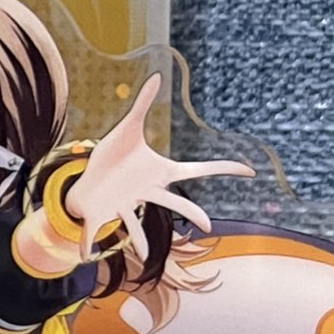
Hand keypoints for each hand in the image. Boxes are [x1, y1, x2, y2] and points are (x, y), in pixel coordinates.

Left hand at [69, 74, 254, 258]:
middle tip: (208, 226)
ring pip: (135, 225)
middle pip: (173, 204)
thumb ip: (142, 105)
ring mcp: (126, 206)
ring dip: (138, 241)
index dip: (222, 170)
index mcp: (159, 174)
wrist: (87, 179)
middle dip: (189, 213)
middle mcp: (147, 193)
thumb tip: (156, 76)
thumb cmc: (111, 158)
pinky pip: (96, 230)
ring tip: (144, 257)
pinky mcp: (103, 214)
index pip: (196, 171)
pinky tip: (84, 254)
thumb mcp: (127, 129)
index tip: (249, 171)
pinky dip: (89, 242)